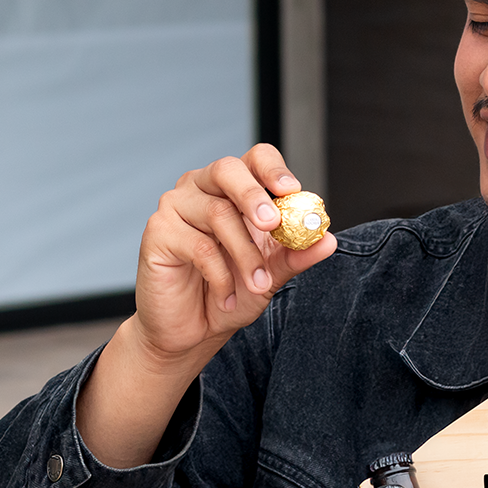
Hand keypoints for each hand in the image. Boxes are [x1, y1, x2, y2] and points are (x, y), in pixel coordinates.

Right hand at [77, 144, 335, 467]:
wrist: (193, 329)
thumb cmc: (232, 292)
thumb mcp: (272, 274)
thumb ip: (296, 255)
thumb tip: (328, 240)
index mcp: (234, 188)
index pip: (255, 158)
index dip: (273, 169)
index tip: (292, 189)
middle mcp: (202, 188)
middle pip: (227, 170)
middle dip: (255, 197)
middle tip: (274, 225)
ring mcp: (176, 206)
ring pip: (218, 214)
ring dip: (246, 255)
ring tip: (259, 285)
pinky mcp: (158, 232)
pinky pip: (199, 246)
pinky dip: (222, 276)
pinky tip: (227, 297)